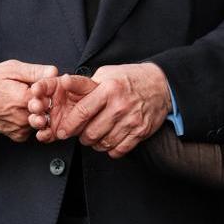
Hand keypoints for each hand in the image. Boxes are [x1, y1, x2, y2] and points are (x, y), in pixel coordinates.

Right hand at [0, 59, 58, 141]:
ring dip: (40, 112)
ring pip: (42, 120)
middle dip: (46, 102)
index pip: (50, 97)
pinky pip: (33, 128)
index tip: (44, 86)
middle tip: (36, 94)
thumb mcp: (12, 68)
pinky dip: (31, 120)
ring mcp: (19, 128)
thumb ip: (35, 71)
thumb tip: (54, 72)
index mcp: (22, 99)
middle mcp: (22, 117)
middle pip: (48, 110)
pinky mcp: (16, 135)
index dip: (51, 90)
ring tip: (27, 102)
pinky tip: (23, 111)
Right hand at [26, 73, 94, 142]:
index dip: (38, 87)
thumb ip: (75, 83)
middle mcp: (49, 102)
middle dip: (34, 105)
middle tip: (37, 107)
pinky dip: (43, 135)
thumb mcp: (86, 86)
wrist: (100, 111)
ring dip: (36, 121)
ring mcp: (50, 117)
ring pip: (38, 119)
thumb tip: (66, 79)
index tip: (36, 89)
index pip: (43, 86)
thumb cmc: (92, 94)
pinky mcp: (53, 130)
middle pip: (36, 103)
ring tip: (41, 121)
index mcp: (54, 87)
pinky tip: (45, 134)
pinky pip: (45, 134)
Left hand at [39, 63, 171, 158]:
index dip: (69, 125)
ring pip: (104, 144)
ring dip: (96, 144)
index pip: (82, 112)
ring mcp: (132, 120)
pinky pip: (120, 150)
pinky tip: (110, 140)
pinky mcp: (141, 131)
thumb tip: (63, 84)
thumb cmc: (130, 78)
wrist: (161, 84)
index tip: (62, 131)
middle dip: (82, 136)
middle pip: (91, 133)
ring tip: (96, 135)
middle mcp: (120, 105)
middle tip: (82, 132)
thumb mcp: (106, 74)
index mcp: (109, 88)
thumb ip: (85, 84)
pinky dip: (111, 149)